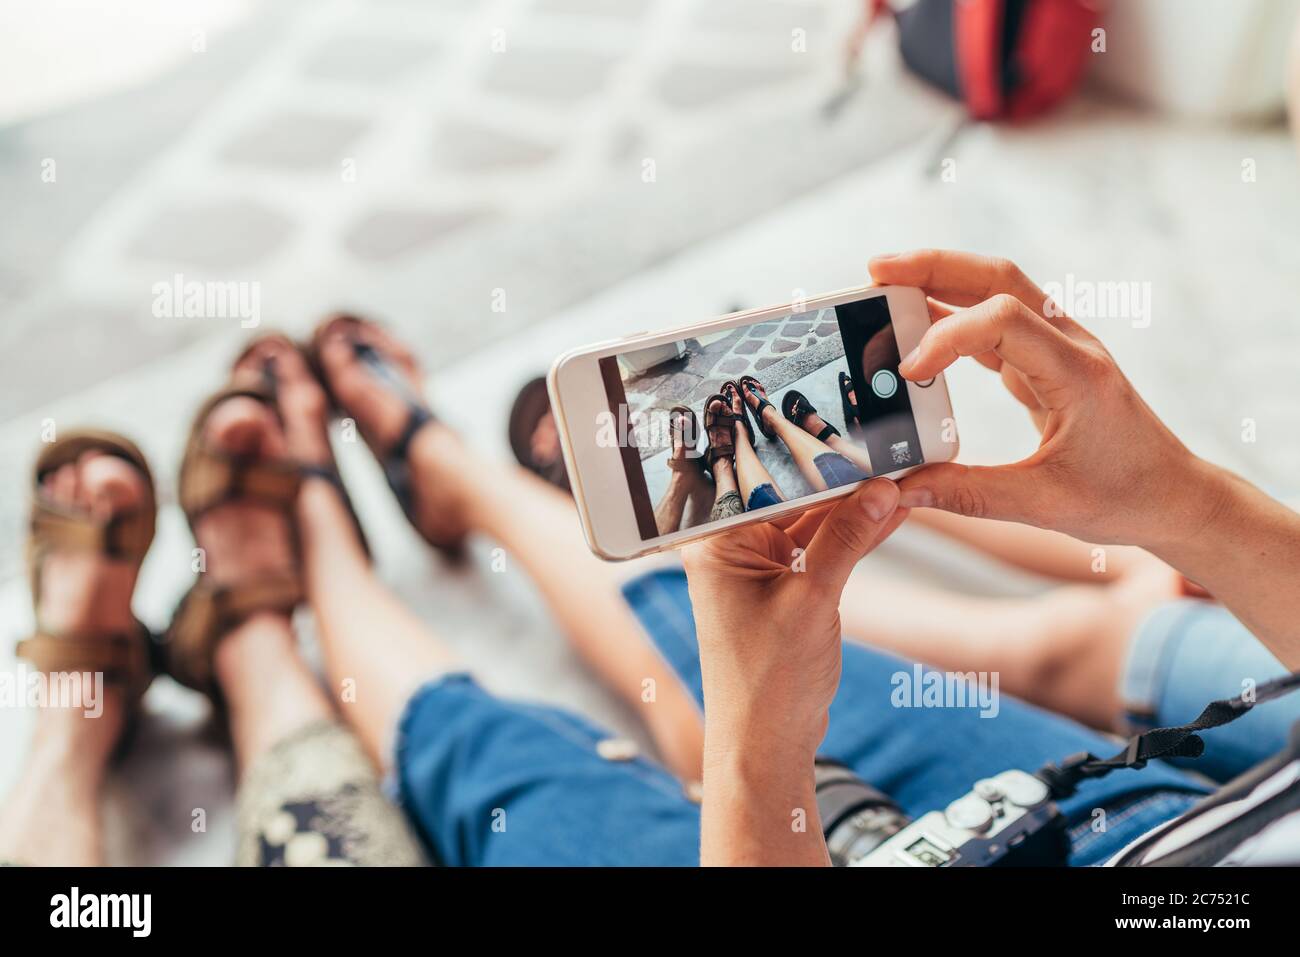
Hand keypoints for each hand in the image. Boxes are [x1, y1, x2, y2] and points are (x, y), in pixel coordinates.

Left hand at [682, 478, 906, 864]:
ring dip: (854, 505)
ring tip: (901, 472)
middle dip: (838, 477)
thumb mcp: (812, 601)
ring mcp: (758, 568)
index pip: (763, 483)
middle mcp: (731, 549)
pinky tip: (892, 511)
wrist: (766, 744)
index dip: (809, 457)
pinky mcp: (785, 587)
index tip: (851, 433)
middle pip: (790, 497)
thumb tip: (880, 490)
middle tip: (885, 448)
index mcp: (715, 543)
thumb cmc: (768, 682)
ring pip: (813, 522)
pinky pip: (822, 549)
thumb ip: (845, 540)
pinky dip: (854, 535)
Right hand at [868, 249, 1222, 549]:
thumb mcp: (1044, 506)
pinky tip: (917, 323)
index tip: (907, 373)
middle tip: (876, 271)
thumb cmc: (1124, 498)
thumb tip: (901, 490)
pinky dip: (954, 314)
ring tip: (885, 286)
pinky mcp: (1048, 360)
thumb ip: (968, 495)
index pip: (1002, 321)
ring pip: (997, 289)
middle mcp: (1071, 346)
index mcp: (1077, 374)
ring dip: (941, 280)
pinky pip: (997, 321)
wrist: (1174, 495)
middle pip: (998, 278)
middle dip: (933, 266)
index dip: (945, 338)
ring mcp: (1061, 347)